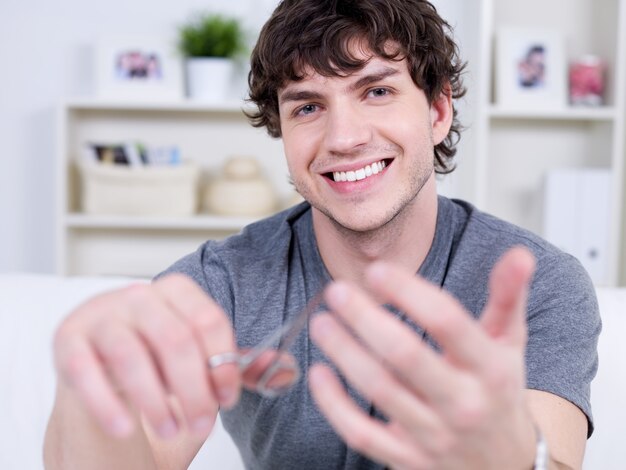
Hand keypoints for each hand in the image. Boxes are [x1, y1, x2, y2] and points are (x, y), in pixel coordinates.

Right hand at [53, 274, 240, 438]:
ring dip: (155, 402)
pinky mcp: (67, 341)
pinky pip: (84, 372)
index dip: (222, 364)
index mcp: (176, 291)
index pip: (208, 320)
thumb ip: (237, 366)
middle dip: (194, 389)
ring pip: (131, 355)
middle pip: (175, 339)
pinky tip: (125, 429)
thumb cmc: (157, 361)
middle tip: (202, 424)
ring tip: (171, 429)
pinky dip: (107, 404)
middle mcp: (138, 295)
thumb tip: (283, 372)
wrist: (103, 368)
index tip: (228, 398)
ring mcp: (100, 315)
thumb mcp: (199, 361)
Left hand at [308, 247, 537, 468]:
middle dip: (365, 319)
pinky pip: (362, 434)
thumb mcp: (510, 344)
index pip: (447, 322)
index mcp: (491, 369)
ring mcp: (433, 435)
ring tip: (321, 321)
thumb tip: (518, 254)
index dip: (409, 292)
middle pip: (406, 355)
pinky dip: (334, 405)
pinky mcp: (406, 459)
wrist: (505, 465)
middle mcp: (463, 403)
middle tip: (337, 291)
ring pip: (379, 391)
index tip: (377, 271)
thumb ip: (508, 296)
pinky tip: (319, 373)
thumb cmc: (499, 394)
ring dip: (344, 352)